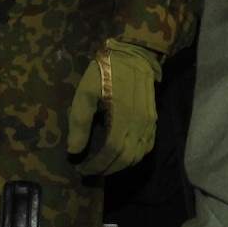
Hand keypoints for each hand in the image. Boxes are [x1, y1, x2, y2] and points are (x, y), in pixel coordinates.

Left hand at [66, 38, 161, 175]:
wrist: (133, 56)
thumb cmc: (104, 73)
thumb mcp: (85, 93)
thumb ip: (79, 122)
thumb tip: (74, 150)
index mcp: (121, 119)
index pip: (110, 153)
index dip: (97, 165)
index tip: (83, 169)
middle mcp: (139, 125)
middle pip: (126, 158)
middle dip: (108, 169)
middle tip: (91, 170)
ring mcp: (149, 123)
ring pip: (139, 155)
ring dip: (122, 165)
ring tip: (105, 165)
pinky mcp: (153, 120)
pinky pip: (148, 146)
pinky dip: (136, 156)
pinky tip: (123, 155)